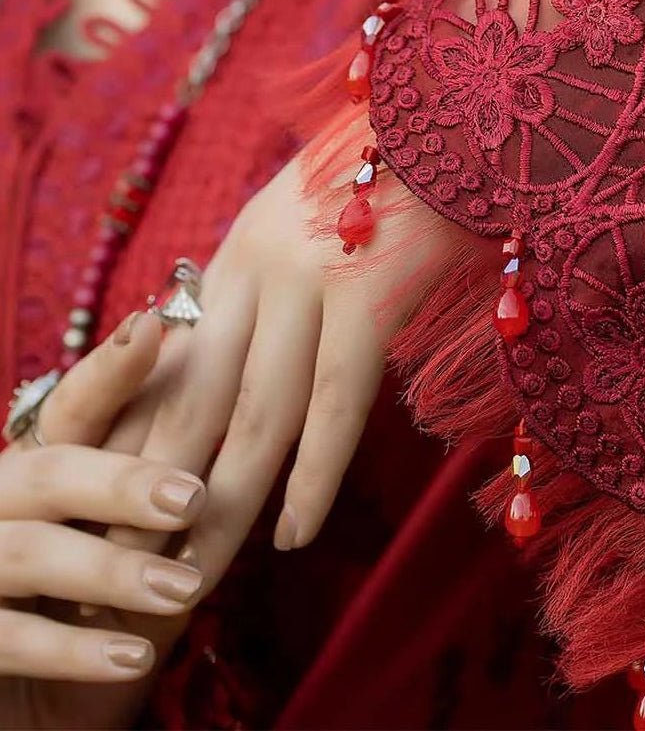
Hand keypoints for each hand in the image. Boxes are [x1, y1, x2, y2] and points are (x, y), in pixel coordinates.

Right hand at [0, 312, 205, 730]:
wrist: (28, 719)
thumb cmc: (89, 629)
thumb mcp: (134, 566)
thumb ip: (165, 514)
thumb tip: (247, 447)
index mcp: (35, 473)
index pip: (71, 409)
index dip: (108, 371)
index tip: (154, 326)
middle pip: (50, 470)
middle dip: (122, 480)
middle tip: (192, 497)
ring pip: (33, 551)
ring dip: (113, 571)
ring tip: (184, 589)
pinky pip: (10, 639)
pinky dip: (76, 650)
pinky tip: (133, 656)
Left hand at [104, 143, 455, 589]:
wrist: (447, 106)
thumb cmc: (392, 172)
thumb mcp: (310, 221)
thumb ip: (275, 286)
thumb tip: (252, 358)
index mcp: (234, 257)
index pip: (170, 370)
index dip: (139, 446)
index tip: (117, 510)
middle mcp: (254, 269)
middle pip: (194, 403)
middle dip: (155, 493)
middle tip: (125, 570)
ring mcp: (308, 280)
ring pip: (253, 416)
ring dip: (221, 504)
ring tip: (191, 577)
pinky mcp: (366, 292)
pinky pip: (334, 401)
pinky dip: (312, 475)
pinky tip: (293, 534)